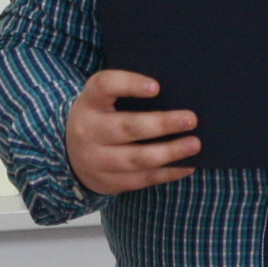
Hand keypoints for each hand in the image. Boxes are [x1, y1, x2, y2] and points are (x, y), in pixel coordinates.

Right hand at [66, 71, 199, 194]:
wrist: (72, 155)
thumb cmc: (101, 118)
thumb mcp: (103, 102)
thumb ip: (128, 95)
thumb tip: (176, 94)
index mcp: (89, 102)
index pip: (104, 86)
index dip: (129, 84)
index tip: (156, 86)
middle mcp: (88, 130)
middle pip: (127, 127)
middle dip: (162, 124)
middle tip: (190, 119)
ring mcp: (96, 160)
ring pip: (137, 158)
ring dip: (169, 152)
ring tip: (194, 144)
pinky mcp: (109, 182)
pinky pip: (142, 179)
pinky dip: (167, 172)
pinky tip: (187, 165)